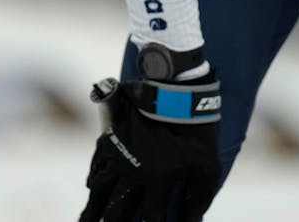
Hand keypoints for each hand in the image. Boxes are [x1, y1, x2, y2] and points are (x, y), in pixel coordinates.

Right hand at [79, 70, 221, 221]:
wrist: (175, 90)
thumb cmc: (196, 129)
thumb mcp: (208, 163)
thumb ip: (200, 196)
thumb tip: (190, 220)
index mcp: (158, 180)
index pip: (150, 217)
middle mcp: (133, 172)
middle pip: (117, 210)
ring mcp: (119, 156)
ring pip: (99, 191)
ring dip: (92, 211)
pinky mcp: (110, 139)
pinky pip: (96, 165)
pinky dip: (92, 180)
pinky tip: (91, 188)